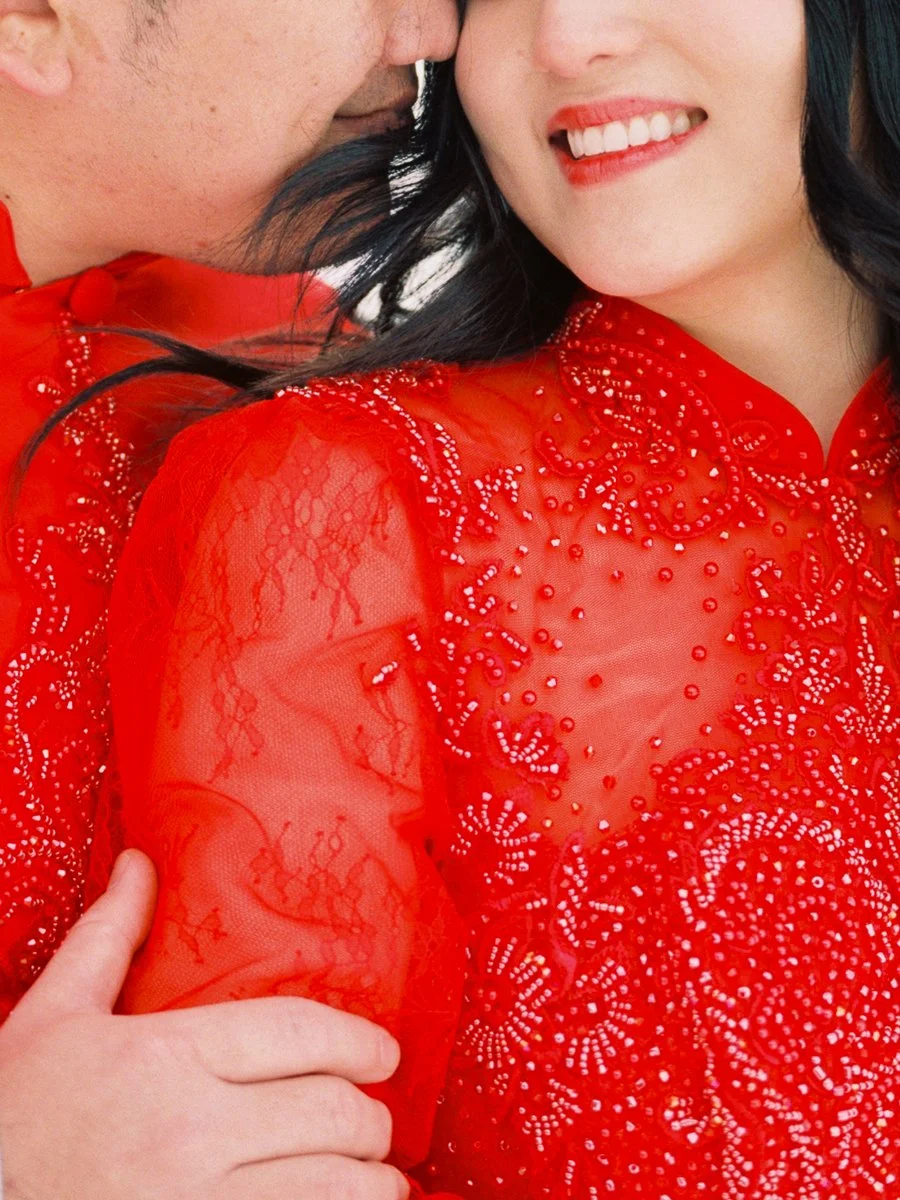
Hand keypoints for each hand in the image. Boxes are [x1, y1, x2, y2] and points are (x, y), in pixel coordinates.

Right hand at [0, 850, 407, 1199]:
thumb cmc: (15, 1118)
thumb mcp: (53, 1017)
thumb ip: (108, 938)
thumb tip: (138, 863)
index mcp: (166, 1057)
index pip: (297, 1032)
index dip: (357, 1040)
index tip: (382, 1052)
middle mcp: (192, 1131)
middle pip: (329, 1112)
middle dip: (370, 1116)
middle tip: (376, 1118)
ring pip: (330, 1189)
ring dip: (370, 1181)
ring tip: (379, 1176)